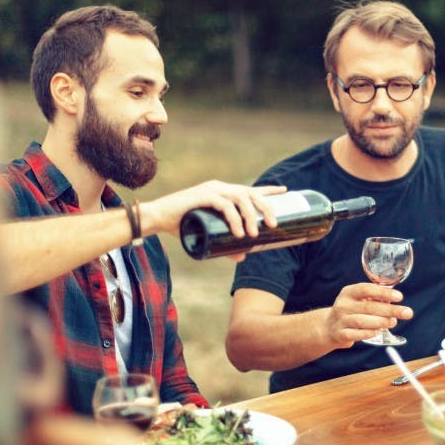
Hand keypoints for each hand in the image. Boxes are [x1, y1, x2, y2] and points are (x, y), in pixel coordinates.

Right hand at [139, 181, 285, 252]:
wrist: (158, 219)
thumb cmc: (183, 226)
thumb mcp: (209, 237)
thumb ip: (226, 247)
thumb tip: (243, 256)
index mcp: (224, 193)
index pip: (250, 190)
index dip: (268, 190)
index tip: (286, 191)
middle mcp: (221, 188)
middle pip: (250, 193)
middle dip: (266, 207)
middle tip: (274, 225)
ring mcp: (212, 190)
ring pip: (240, 198)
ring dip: (250, 216)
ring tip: (254, 234)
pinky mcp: (202, 196)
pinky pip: (224, 205)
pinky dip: (234, 219)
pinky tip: (238, 232)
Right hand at [323, 283, 413, 347]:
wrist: (329, 327)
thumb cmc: (351, 311)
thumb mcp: (359, 300)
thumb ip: (375, 299)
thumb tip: (395, 301)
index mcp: (349, 292)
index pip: (366, 289)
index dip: (383, 292)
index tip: (399, 296)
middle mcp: (343, 305)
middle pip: (368, 307)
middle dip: (390, 310)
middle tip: (406, 312)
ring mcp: (340, 320)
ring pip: (362, 321)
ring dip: (381, 322)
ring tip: (393, 322)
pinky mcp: (340, 334)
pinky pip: (356, 334)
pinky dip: (369, 333)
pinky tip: (378, 331)